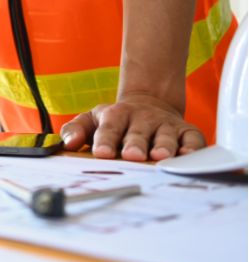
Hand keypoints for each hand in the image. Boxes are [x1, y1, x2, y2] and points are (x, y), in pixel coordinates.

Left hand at [60, 93, 205, 160]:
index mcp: (116, 116)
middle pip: (138, 132)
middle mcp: (142, 119)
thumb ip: (75, 130)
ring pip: (166, 135)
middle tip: (132, 156)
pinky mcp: (187, 131)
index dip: (105, 140)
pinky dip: (192, 147)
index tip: (101, 153)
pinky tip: (187, 155)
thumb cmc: (115, 121)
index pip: (109, 128)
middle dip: (135, 144)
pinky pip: (193, 138)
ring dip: (164, 146)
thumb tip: (68, 143)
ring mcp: (166, 124)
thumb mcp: (91, 121)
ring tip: (160, 157)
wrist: (148, 105)